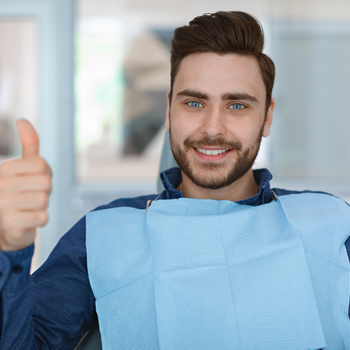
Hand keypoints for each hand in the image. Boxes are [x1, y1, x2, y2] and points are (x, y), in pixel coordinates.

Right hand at [0, 119, 51, 250]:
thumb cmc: (17, 193)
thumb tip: (22, 120)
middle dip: (45, 191)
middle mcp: (1, 185)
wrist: (3, 227)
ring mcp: (3, 205)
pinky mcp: (10, 223)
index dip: (45, 174)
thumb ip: (28, 145)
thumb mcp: (21, 168)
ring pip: (44, 199)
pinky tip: (29, 219)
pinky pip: (43, 217)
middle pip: (46, 182)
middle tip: (32, 196)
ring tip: (29, 208)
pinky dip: (41, 219)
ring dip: (42, 206)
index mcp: (5, 169)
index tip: (34, 181)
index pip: (41, 164)